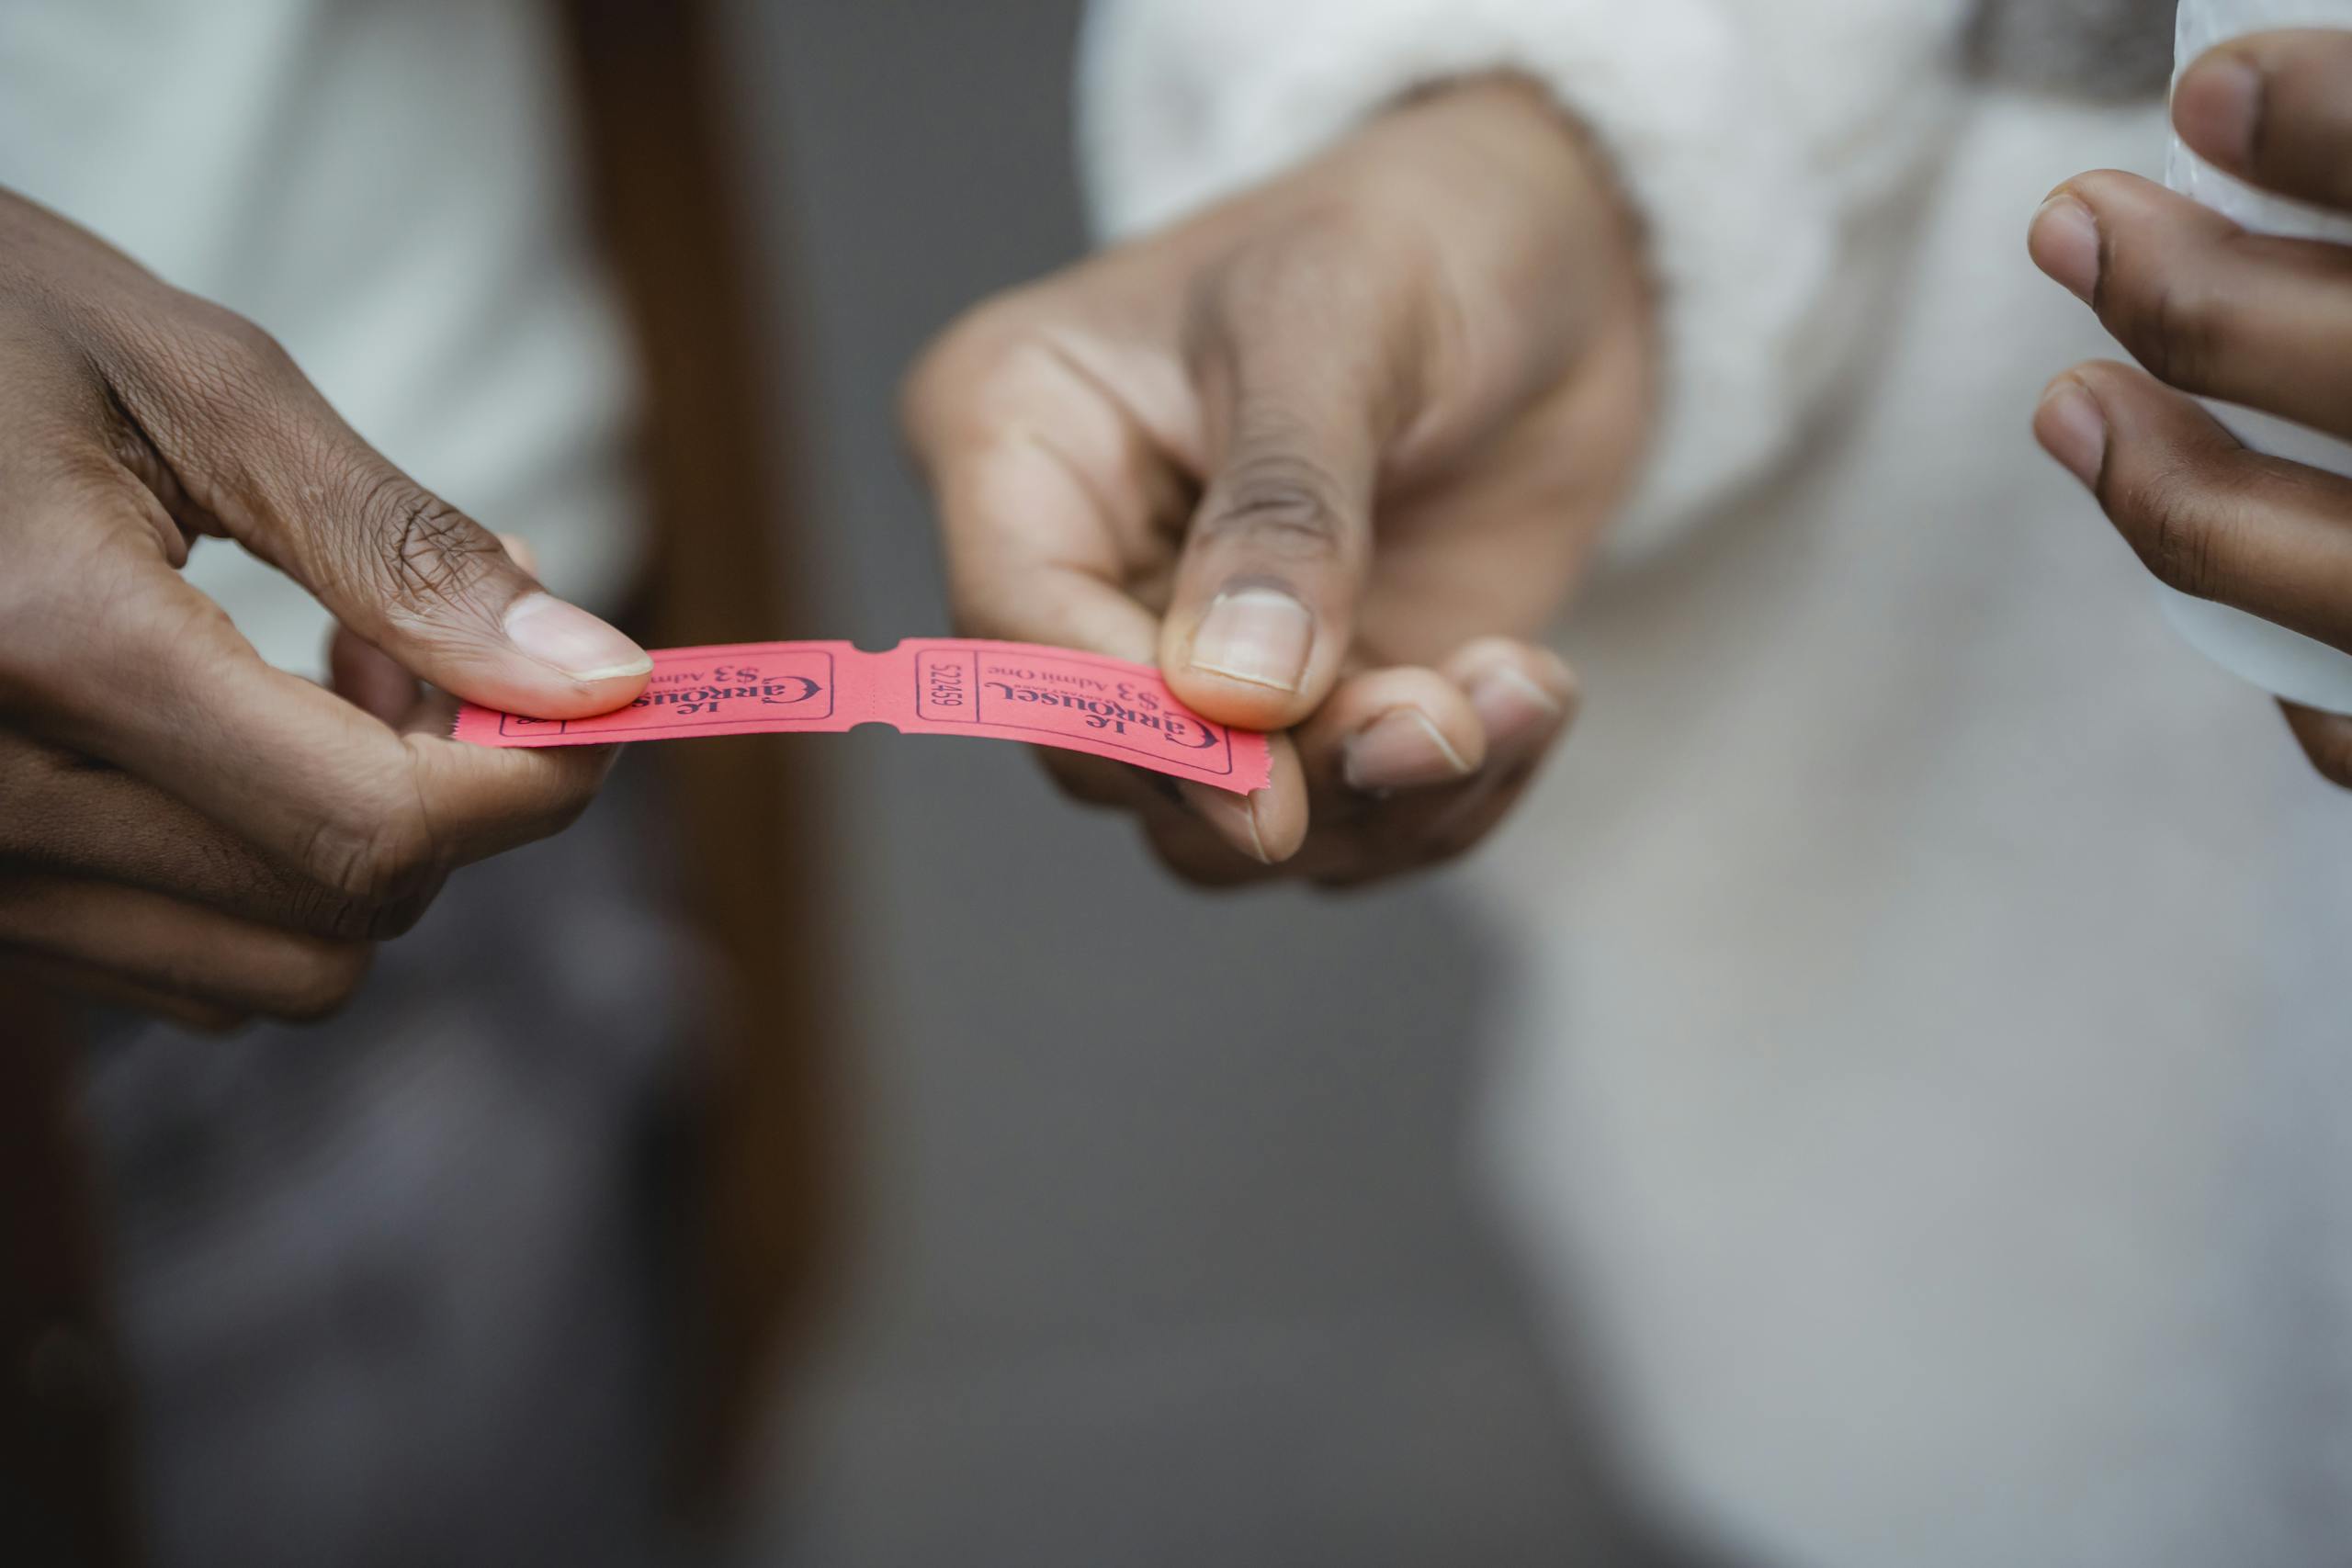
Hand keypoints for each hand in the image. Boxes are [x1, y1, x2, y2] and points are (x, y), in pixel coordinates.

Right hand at [0, 188, 651, 1027]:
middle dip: (452, 798)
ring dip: (363, 848)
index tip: (601, 700)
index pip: (379, 825)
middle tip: (426, 644)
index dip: (535, 782)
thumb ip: (403, 548)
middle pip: (346, 915)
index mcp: (49, 645)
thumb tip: (600, 677)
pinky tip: (237, 739)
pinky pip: (183, 965)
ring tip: (325, 679)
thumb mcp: (196, 381)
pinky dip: (266, 877)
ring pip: (277, 973)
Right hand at [904, 76, 1652, 884]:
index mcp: (1019, 436)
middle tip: (1442, 722)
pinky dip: (1445, 800)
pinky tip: (1528, 695)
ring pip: (1222, 827)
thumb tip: (1236, 700)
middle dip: (1287, 777)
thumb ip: (1286, 512)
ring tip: (1515, 692)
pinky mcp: (1309, 717)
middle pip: (1113, 758)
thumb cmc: (1422, 230)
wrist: (1562, 256)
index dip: (1137, 730)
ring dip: (1380, 800)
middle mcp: (1083, 566)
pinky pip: (1340, 830)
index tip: (1271, 800)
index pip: (1019, 632)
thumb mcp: (1341, 322)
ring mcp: (1194, 655)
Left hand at [2029, 28, 2351, 786]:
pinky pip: (2351, 721)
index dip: (2343, 127)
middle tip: (2071, 224)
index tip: (2205, 91)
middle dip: (2205, 309)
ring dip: (2177, 490)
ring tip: (2071, 402)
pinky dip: (2278, 657)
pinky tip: (2200, 572)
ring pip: (2338, 579)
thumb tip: (2231, 114)